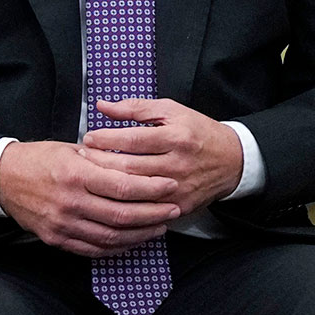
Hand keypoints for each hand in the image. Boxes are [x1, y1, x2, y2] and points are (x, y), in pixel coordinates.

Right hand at [0, 139, 179, 256]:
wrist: (3, 178)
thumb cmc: (40, 159)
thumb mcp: (72, 149)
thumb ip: (104, 160)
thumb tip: (139, 164)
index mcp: (76, 174)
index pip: (123, 186)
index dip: (152, 189)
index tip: (170, 186)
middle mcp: (70, 202)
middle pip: (122, 215)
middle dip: (154, 214)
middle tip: (173, 210)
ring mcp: (62, 224)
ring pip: (111, 237)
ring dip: (140, 234)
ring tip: (159, 226)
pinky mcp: (56, 239)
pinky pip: (93, 249)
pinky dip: (117, 248)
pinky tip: (133, 240)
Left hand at [81, 98, 245, 215]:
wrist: (233, 161)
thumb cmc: (198, 132)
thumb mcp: (172, 111)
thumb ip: (136, 108)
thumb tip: (103, 106)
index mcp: (177, 137)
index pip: (133, 139)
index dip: (106, 139)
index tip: (89, 138)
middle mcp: (178, 163)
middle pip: (129, 167)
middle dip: (99, 162)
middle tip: (82, 158)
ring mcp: (178, 188)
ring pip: (134, 190)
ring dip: (107, 184)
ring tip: (90, 176)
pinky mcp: (179, 206)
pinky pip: (145, 208)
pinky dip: (125, 203)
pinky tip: (110, 196)